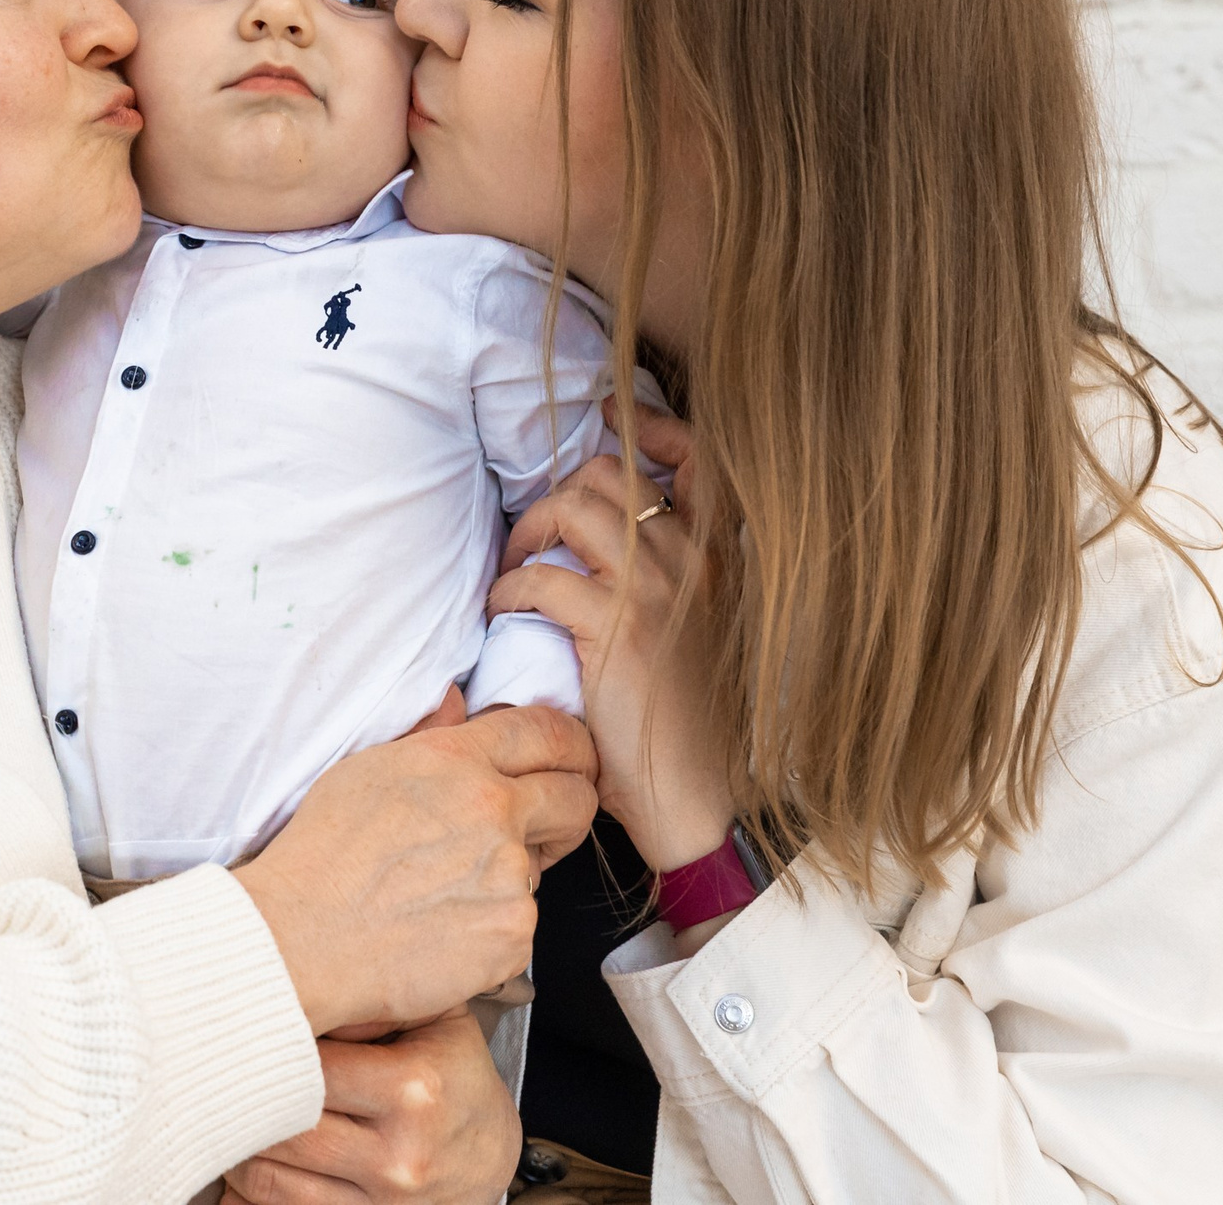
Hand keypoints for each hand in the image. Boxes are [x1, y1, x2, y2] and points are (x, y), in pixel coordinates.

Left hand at [220, 1008, 517, 1204]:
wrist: (492, 1158)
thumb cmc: (456, 1079)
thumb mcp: (436, 1021)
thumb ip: (372, 1002)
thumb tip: (300, 992)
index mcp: (414, 1090)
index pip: (307, 1066)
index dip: (269, 1047)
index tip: (249, 1033)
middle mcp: (398, 1155)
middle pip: (283, 1128)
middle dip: (247, 1100)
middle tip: (225, 1073)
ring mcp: (381, 1204)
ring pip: (270, 1181)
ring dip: (241, 1149)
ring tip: (236, 1116)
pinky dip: (253, 1190)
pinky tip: (253, 1159)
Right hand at [233, 707, 596, 1036]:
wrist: (301, 939)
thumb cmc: (320, 858)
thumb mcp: (366, 769)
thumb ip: (429, 736)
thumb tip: (459, 704)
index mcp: (456, 761)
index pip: (549, 731)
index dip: (571, 744)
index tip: (573, 757)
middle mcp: (492, 810)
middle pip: (577, 796)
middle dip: (566, 807)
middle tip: (539, 826)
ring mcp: (508, 874)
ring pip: (542, 867)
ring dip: (513, 875)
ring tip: (449, 890)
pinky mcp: (513, 932)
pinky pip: (521, 922)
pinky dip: (494, 927)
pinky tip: (445, 928)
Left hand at [488, 398, 734, 872]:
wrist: (700, 797)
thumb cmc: (687, 727)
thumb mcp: (693, 636)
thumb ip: (664, 583)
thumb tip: (596, 549)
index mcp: (719, 559)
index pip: (695, 456)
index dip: (648, 427)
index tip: (607, 424)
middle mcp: (695, 560)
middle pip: (609, 475)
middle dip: (558, 496)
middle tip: (533, 540)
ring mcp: (658, 590)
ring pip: (573, 508)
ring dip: (528, 533)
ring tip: (515, 569)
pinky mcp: (618, 628)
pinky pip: (541, 579)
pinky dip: (509, 589)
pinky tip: (503, 613)